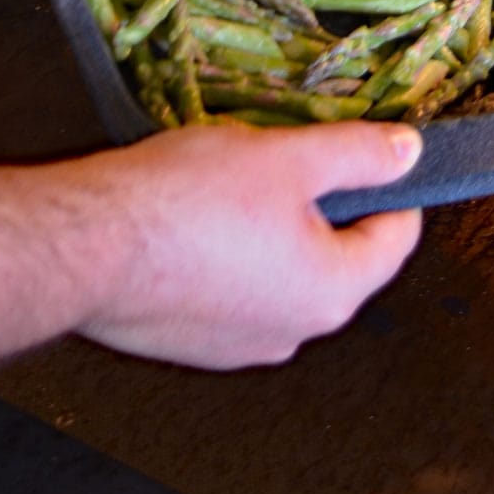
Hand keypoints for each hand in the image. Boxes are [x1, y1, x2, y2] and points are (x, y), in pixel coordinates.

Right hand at [71, 121, 423, 368]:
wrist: (85, 247)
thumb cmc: (186, 203)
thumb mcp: (288, 157)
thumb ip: (357, 154)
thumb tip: (408, 153)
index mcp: (332, 292)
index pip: (396, 236)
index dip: (391, 184)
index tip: (371, 150)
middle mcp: (294, 330)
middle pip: (336, 253)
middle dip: (319, 201)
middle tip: (283, 156)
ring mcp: (240, 343)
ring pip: (280, 269)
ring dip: (269, 226)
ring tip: (230, 181)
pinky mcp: (193, 341)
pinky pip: (231, 288)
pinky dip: (225, 252)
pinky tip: (194, 215)